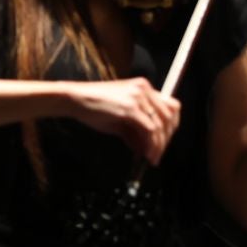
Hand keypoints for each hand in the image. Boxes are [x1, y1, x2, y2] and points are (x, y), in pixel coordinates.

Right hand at [65, 77, 180, 164]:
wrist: (75, 99)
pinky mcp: (130, 108)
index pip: (170, 106)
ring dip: (159, 145)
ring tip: (152, 158)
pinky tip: (146, 154)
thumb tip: (144, 149)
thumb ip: (134, 131)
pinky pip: (149, 130)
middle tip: (158, 154)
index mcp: (143, 87)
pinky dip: (151, 144)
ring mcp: (138, 97)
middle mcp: (144, 89)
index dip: (171, 127)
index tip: (164, 141)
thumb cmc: (93, 107)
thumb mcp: (119, 119)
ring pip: (161, 125)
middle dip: (166, 138)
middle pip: (170, 116)